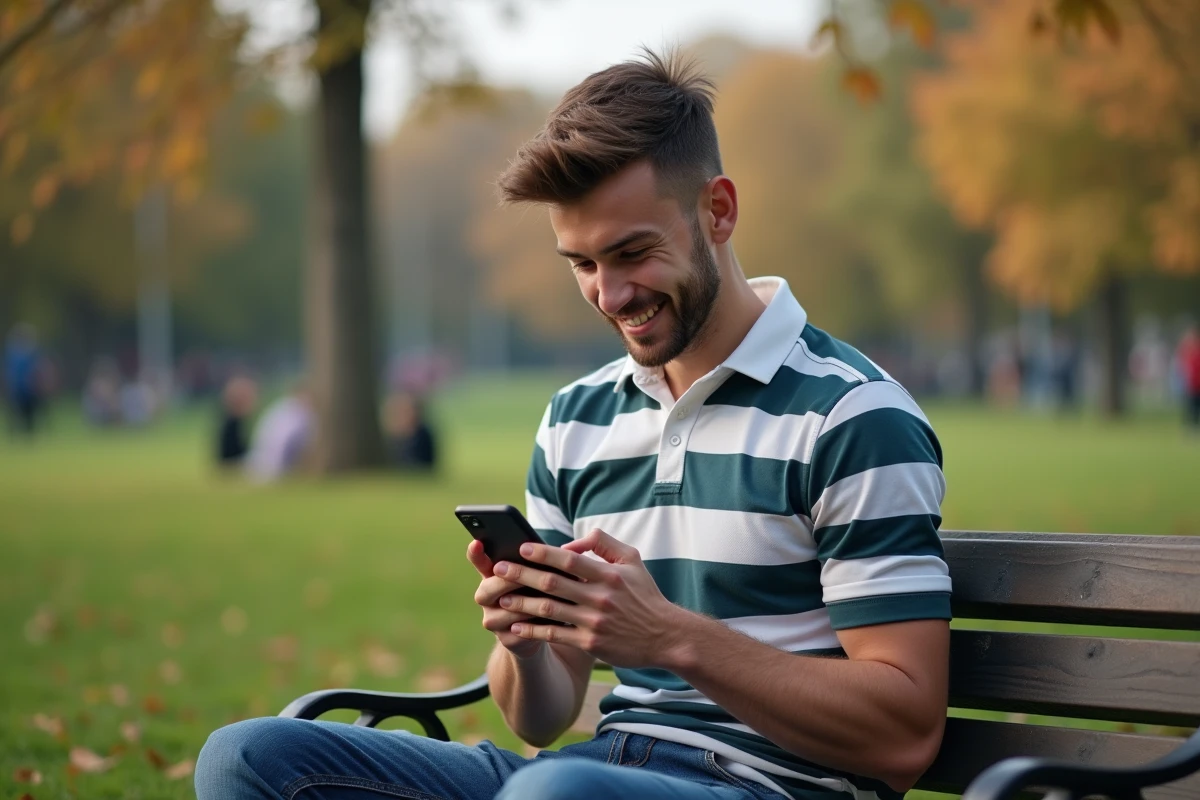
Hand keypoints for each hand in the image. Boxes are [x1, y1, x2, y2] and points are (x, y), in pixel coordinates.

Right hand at [466, 539, 542, 658]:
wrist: (539, 630)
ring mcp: (493, 619)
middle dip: (508, 581)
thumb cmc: (540, 592)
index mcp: (493, 575)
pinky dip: (534, 625)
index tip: (477, 543)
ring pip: (504, 611)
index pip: (479, 561)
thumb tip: (565, 550)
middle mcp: (487, 597)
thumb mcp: (540, 575)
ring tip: (547, 598)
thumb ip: (542, 562)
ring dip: (526, 604)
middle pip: (488, 588)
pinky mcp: (506, 639)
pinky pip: (517, 632)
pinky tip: (551, 619)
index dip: (475, 553)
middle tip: (524, 576)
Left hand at [492, 528, 688, 668]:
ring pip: (549, 610)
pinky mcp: (590, 644)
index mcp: (608, 575)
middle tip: (499, 568)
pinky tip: (515, 627)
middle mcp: (600, 597)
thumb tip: (575, 540)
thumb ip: (604, 544)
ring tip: (501, 597)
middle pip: (552, 583)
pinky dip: (533, 631)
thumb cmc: (645, 596)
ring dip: (522, 603)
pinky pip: (555, 635)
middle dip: (522, 575)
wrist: (666, 636)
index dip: (543, 553)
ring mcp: (594, 622)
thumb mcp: (632, 560)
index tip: (522, 547)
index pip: (569, 559)